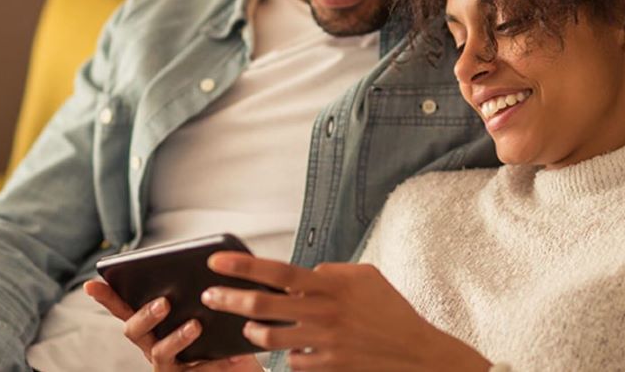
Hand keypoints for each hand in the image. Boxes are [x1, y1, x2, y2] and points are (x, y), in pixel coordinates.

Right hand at [84, 279, 264, 370]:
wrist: (242, 367)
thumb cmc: (220, 332)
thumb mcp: (209, 309)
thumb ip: (200, 292)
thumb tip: (209, 263)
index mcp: (153, 323)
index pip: (124, 307)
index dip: (107, 297)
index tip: (92, 283)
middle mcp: (153, 344)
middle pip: (134, 331)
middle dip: (145, 315)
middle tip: (164, 302)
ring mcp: (168, 365)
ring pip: (159, 352)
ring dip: (176, 337)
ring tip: (196, 325)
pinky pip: (194, 371)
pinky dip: (213, 360)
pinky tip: (230, 353)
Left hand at [201, 252, 490, 371]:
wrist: (414, 353)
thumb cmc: (390, 311)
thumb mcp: (367, 277)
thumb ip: (333, 271)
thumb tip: (307, 272)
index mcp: (331, 285)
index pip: (278, 271)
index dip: (243, 266)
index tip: (216, 262)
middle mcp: (322, 312)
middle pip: (261, 306)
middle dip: (228, 300)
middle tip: (210, 296)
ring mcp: (322, 342)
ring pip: (268, 337)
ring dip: (253, 331)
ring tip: (249, 326)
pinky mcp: (324, 366)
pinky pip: (292, 361)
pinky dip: (290, 354)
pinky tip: (299, 349)